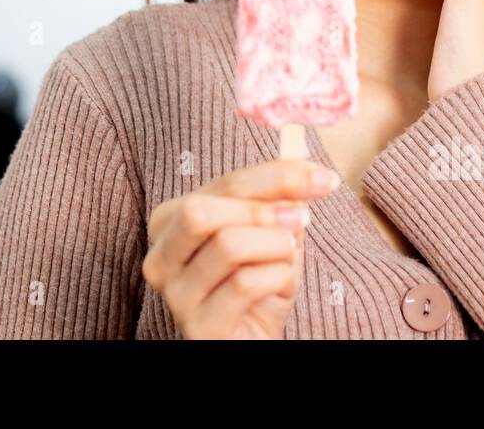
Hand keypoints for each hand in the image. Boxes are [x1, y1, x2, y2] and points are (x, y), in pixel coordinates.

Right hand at [141, 158, 338, 338]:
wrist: (251, 339)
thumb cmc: (257, 284)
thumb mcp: (267, 231)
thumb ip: (276, 191)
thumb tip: (299, 143)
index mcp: (169, 221)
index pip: (224, 184)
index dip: (277, 176)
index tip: (322, 178)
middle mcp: (161, 256)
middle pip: (203, 210)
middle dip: (263, 209)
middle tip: (302, 218)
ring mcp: (175, 294)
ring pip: (228, 246)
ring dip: (276, 247)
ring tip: (287, 258)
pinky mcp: (197, 326)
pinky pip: (244, 284)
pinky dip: (277, 278)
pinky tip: (279, 286)